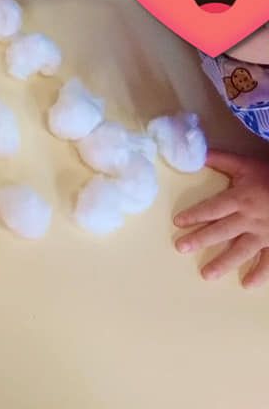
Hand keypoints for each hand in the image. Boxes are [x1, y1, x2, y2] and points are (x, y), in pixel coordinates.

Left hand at [174, 149, 268, 287]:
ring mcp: (264, 234)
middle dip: (200, 240)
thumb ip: (221, 159)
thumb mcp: (247, 164)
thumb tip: (195, 153)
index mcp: (239, 199)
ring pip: (241, 251)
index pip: (211, 209)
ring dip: (224, 263)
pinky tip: (248, 284)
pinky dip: (260, 274)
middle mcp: (249, 219)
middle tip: (180, 248)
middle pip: (221, 231)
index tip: (178, 222)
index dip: (194, 215)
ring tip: (207, 275)